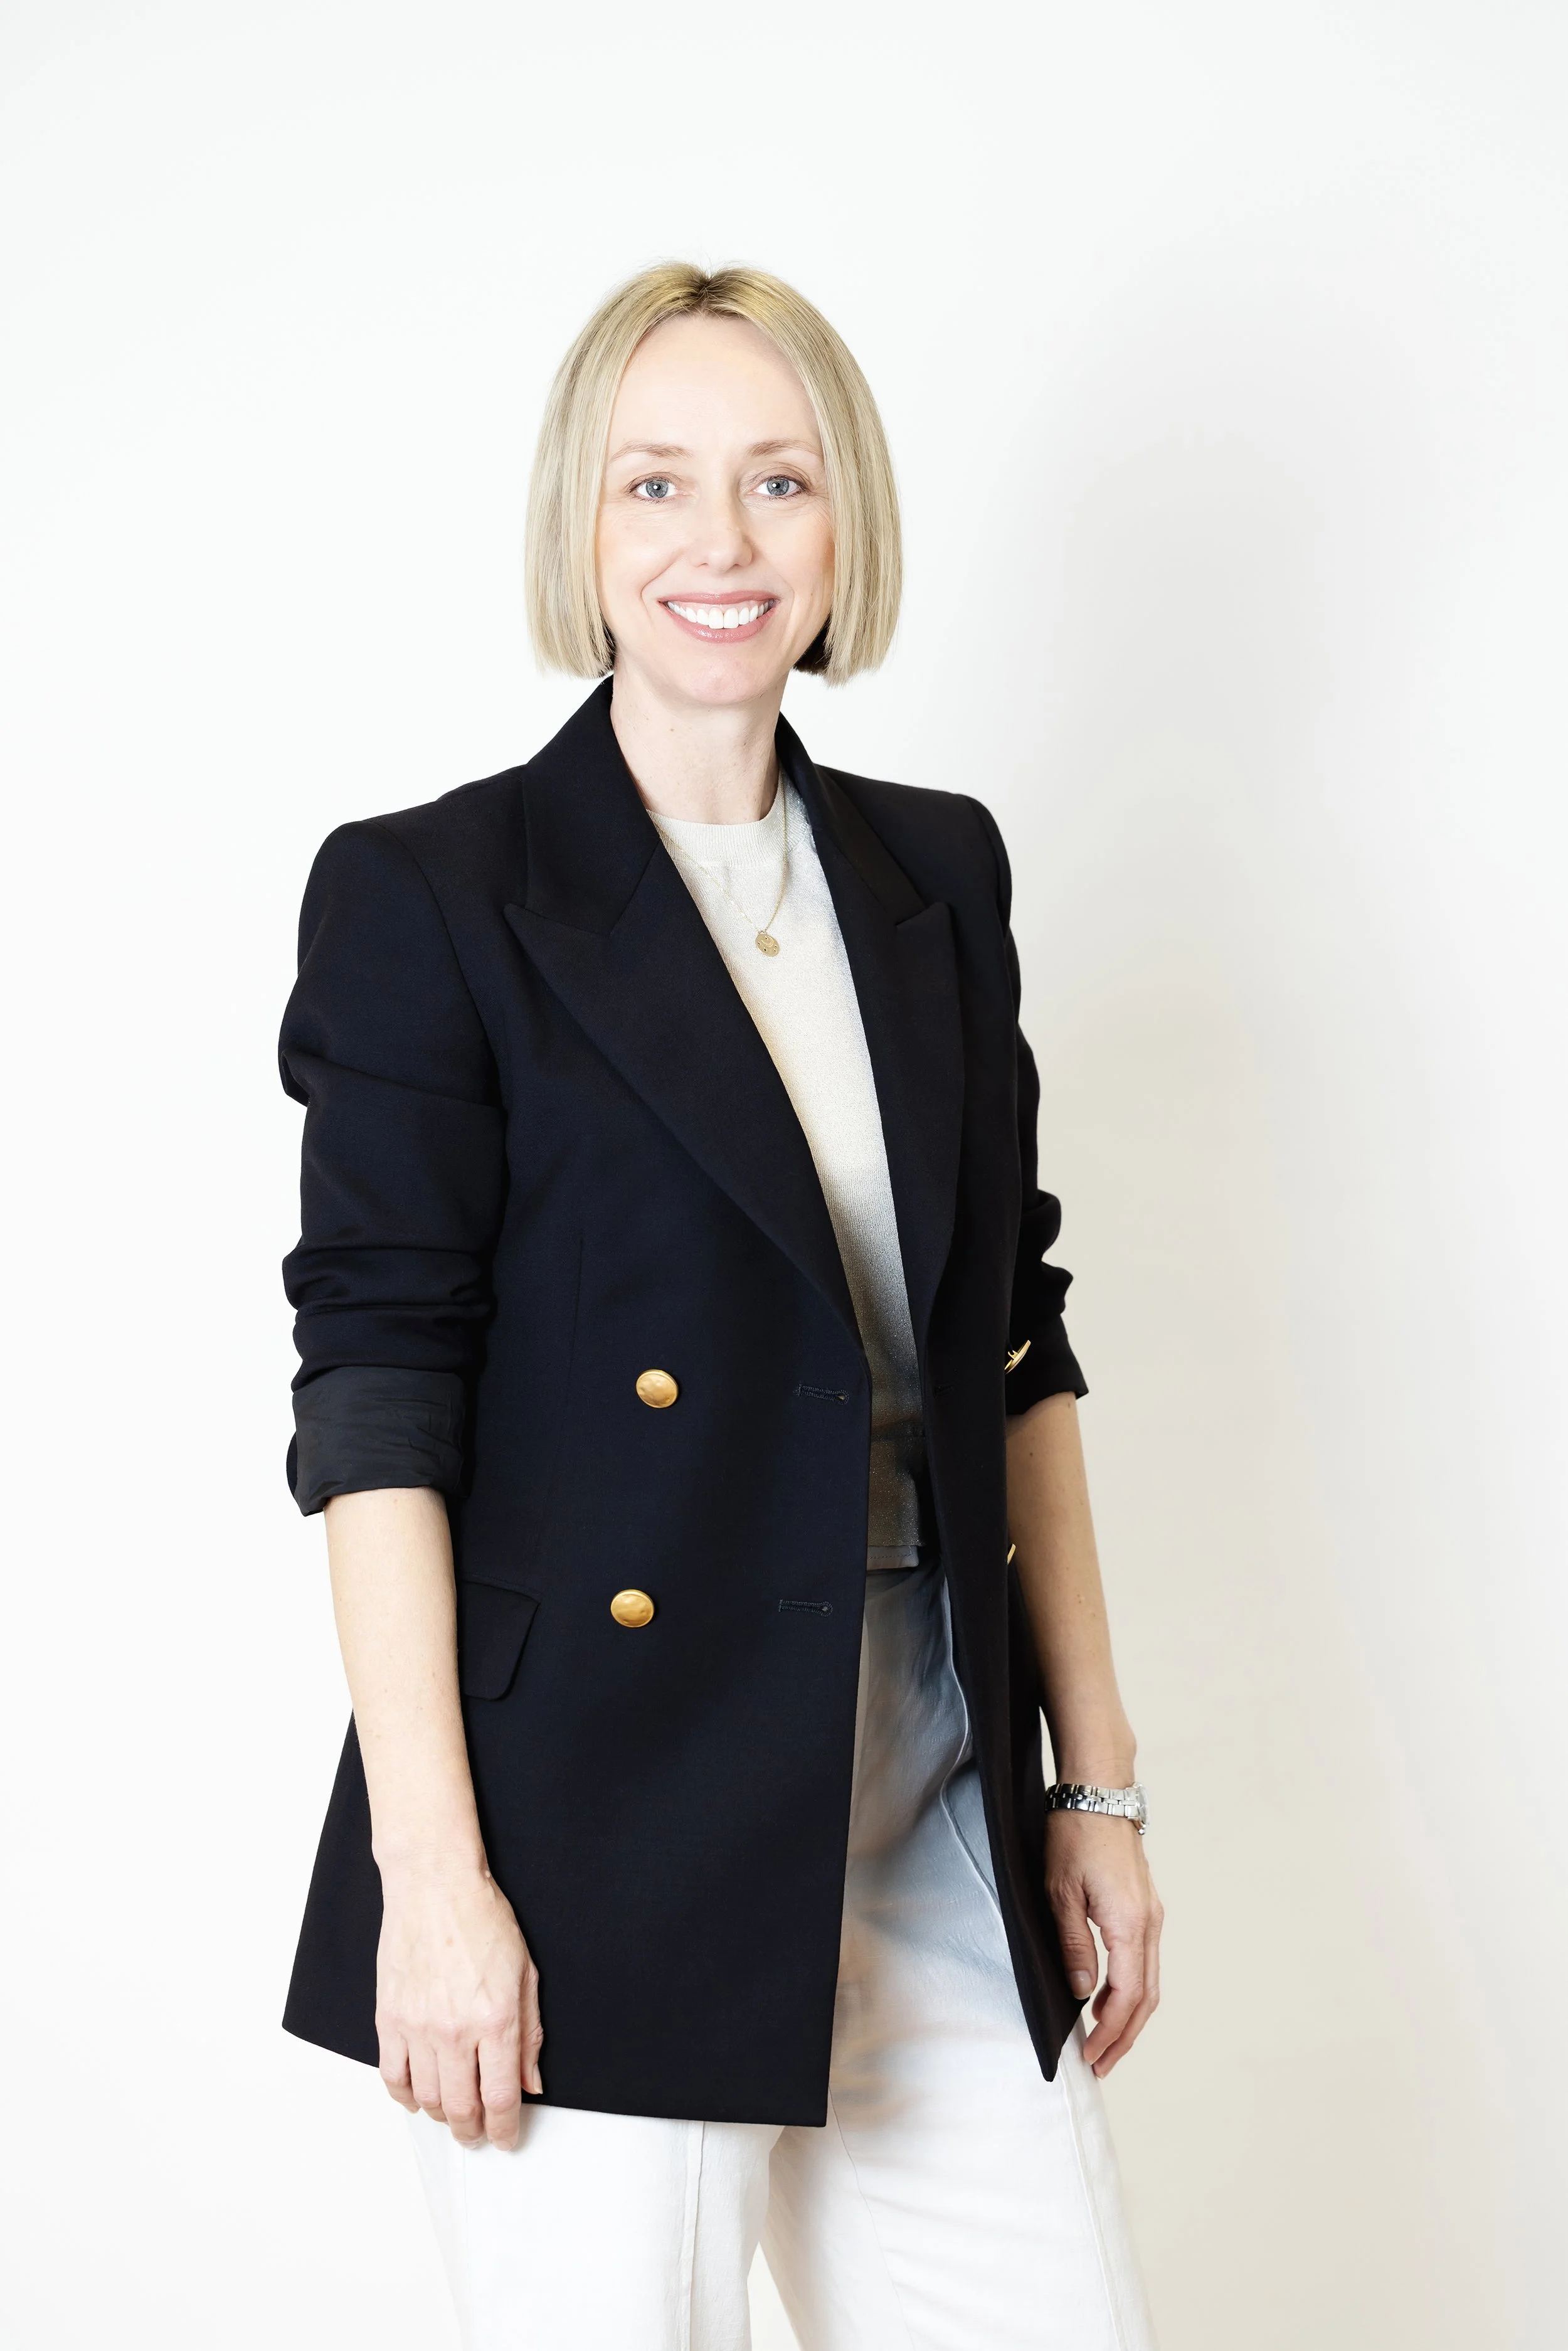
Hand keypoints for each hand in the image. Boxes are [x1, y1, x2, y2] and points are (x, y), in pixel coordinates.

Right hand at [374, 1864, 542, 2147]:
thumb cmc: (482, 1919)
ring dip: (442, 2117)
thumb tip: (531, 2082)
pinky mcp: (390, 2019)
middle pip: (462, 2108)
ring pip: (427, 2100)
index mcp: (497, 2019)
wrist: (435, 1887)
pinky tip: (417, 2098)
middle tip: (478, 2134)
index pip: (501, 2098)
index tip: (506, 2138)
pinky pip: (393, 2076)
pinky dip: (405, 2097)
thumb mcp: (525, 1973)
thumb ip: (531, 2034)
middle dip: (473, 2131)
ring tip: (453, 2116)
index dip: (504, 2129)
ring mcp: (418, 2027)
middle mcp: (455, 2031)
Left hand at [1045, 1811, 1162, 2076]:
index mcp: (1128, 1923)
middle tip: (1101, 2065)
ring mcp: (1151, 1915)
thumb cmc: (1074, 1835)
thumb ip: (1072, 1944)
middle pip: (1146, 1998)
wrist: (1099, 1793)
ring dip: (1130, 2017)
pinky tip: (1106, 1998)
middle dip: (1125, 2037)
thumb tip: (1080, 1992)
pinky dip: (1130, 1989)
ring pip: (1150, 1982)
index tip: (1089, 2055)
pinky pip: (1145, 1961)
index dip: (1109, 2032)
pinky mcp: (1146, 1908)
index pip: (1126, 1996)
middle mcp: (1149, 1923)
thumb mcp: (1060, 1892)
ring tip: (1103, 2042)